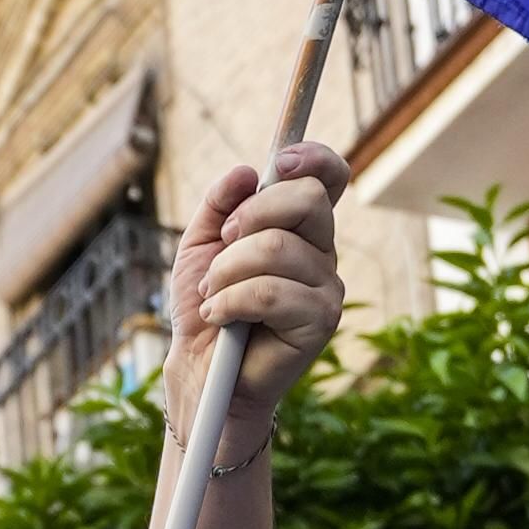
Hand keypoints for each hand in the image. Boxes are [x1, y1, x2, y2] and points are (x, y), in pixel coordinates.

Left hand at [166, 150, 349, 468]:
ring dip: (226, 271)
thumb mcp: (200, 245)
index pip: (329, 178)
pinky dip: (230, 302)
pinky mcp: (321, 321)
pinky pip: (271, 292)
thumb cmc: (206, 307)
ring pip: (277, 248)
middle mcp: (322, 252)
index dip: (314, 157)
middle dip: (250, 215)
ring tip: (213, 296)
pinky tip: (219, 318)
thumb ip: (219, 203)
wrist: (200, 370)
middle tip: (223, 243)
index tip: (279, 162)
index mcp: (299, 228)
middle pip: (307, 200)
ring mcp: (327, 287)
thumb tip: (246, 172)